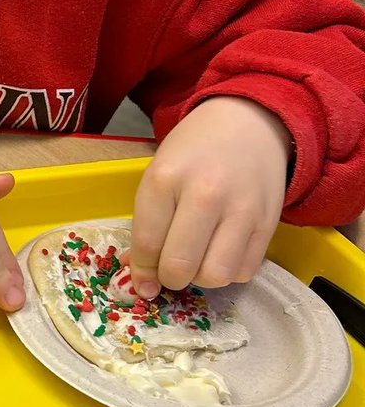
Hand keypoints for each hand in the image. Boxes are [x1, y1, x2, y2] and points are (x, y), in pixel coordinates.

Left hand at [130, 96, 289, 296]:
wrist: (247, 124)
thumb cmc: (193, 149)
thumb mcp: (160, 172)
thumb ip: (148, 220)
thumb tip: (138, 271)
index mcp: (166, 178)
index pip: (148, 241)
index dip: (142, 270)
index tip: (142, 282)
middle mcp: (204, 194)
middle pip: (181, 265)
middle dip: (169, 279)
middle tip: (169, 272)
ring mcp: (241, 210)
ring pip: (216, 275)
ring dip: (201, 279)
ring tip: (197, 261)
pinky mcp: (269, 224)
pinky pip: (245, 270)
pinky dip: (229, 272)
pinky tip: (221, 251)